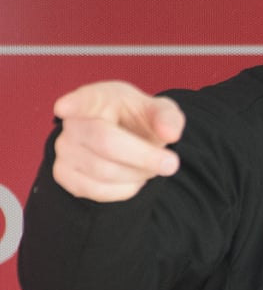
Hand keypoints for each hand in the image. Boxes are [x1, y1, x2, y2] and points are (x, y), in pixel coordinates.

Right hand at [51, 81, 185, 201]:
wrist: (128, 140)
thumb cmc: (140, 120)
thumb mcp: (160, 112)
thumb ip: (169, 118)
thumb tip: (170, 133)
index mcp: (97, 98)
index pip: (83, 99)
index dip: (74, 104)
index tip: (64, 107)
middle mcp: (74, 122)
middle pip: (105, 142)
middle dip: (144, 157)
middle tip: (172, 164)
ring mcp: (65, 149)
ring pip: (103, 170)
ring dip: (138, 174)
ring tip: (151, 167)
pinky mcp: (64, 174)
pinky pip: (96, 190)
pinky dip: (125, 189)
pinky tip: (134, 178)